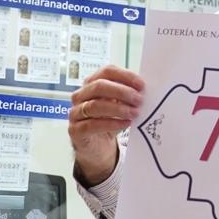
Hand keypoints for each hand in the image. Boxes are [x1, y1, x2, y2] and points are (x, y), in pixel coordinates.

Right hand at [69, 65, 144, 185]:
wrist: (97, 146)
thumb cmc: (109, 120)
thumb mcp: (120, 104)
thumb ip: (128, 95)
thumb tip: (144, 89)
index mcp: (91, 83)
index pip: (107, 71)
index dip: (125, 76)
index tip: (141, 85)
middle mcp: (80, 95)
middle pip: (99, 86)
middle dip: (122, 92)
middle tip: (139, 100)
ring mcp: (75, 112)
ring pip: (95, 105)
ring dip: (118, 109)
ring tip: (134, 113)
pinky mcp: (75, 130)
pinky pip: (92, 124)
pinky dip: (111, 123)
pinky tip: (125, 124)